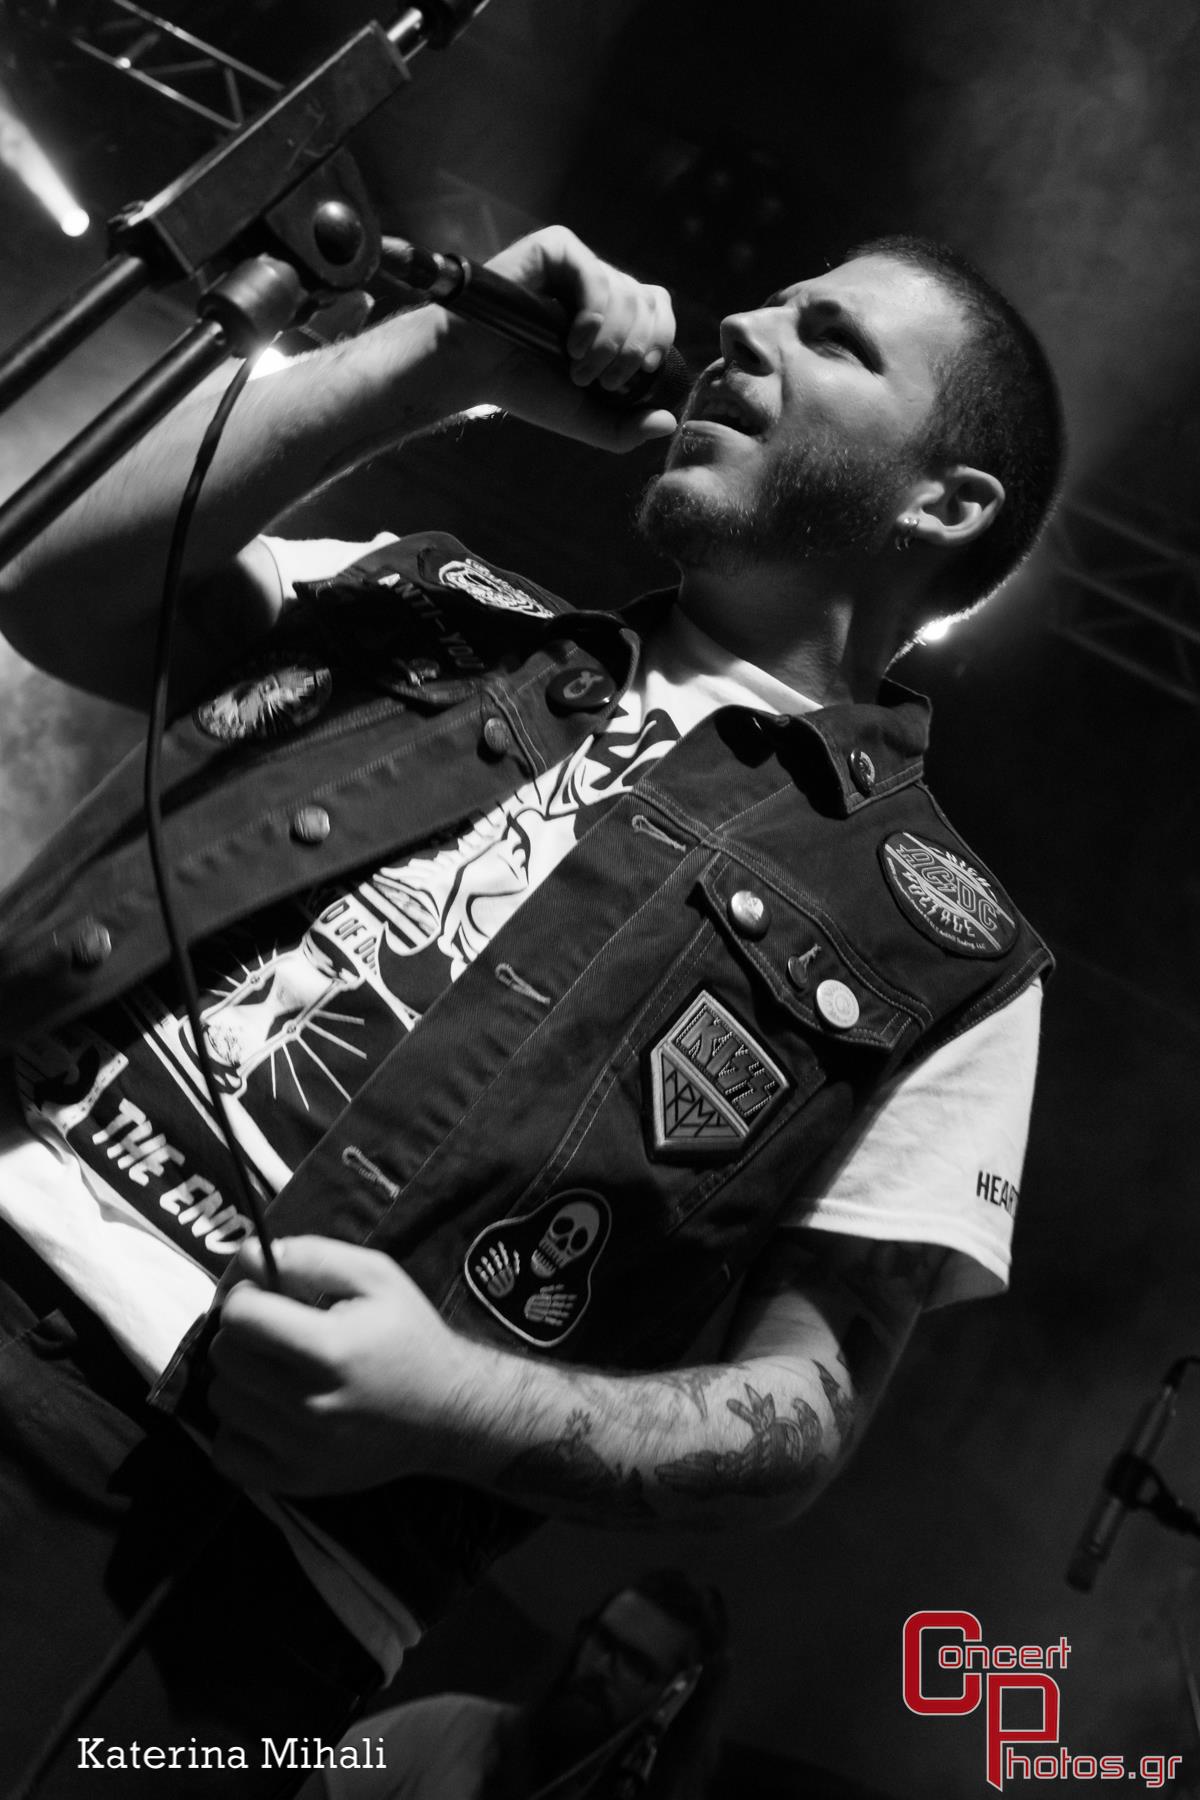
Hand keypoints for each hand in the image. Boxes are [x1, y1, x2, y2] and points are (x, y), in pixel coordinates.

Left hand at [207, 1235, 477, 1494]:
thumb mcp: (376, 1276)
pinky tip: (267, 1411)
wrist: (448, 1413)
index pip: (241, 1316)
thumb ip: (311, 1256)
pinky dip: (236, 1429)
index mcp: (331, 1349)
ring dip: (239, 1378)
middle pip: (224, 1356)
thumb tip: (246, 1255)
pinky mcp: (293, 1481)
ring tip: (275, 1370)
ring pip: (220, 1400)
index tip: (264, 1296)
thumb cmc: (409, 1336)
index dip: (244, 1295)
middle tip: (272, 1331)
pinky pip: (225, 1453)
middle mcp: (310, 1404)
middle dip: (241, 1333)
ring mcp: (299, 1449)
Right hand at [451, 224, 680, 451]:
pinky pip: (596, 273)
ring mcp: (578, 264)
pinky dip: (595, 315)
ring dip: (610, 342)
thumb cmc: (523, 387)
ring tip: (577, 367)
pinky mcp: (556, 248)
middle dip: (635, 350)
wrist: (475, 368)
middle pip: (650, 301)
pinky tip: (573, 341)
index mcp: (611, 315)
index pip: (659, 310)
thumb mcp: (583, 417)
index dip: (658, 341)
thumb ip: (625, 428)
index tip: (638, 376)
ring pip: (627, 292)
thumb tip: (669, 423)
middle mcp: (598, 285)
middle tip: (603, 381)